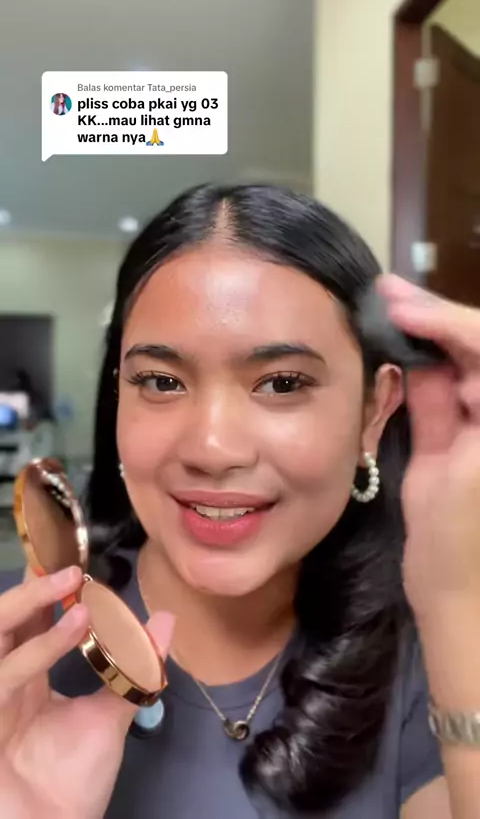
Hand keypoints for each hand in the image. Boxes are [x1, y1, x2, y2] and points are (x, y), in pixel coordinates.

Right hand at [0, 567, 173, 818]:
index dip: (41, 592)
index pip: (25, 624)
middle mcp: (1, 684)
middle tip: (71, 567)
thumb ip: (133, 666)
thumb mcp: (110, 715)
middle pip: (3, 623)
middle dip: (32, 590)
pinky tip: (73, 626)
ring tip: (73, 583)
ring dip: (32, 605)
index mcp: (22, 680)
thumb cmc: (72, 783)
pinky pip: (3, 678)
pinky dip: (38, 648)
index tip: (72, 562)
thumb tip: (166, 620)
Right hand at [377, 276, 479, 622]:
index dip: (449, 322)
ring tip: (388, 307)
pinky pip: (456, 388)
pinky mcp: (472, 434)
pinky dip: (432, 365)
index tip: (398, 309)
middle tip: (386, 294)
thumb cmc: (452, 554)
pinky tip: (402, 345)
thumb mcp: (438, 476)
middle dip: (439, 317)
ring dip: (433, 333)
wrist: (461, 603)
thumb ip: (439, 410)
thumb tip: (420, 352)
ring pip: (470, 362)